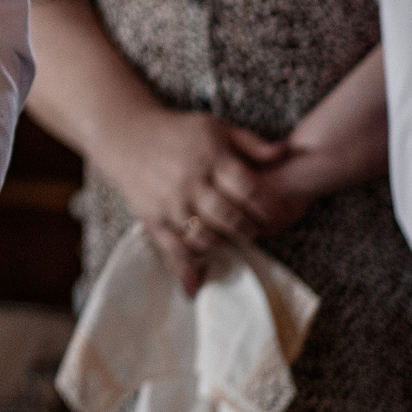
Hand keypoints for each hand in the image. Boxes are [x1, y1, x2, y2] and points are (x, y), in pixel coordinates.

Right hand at [105, 108, 286, 293]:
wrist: (126, 134)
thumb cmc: (178, 132)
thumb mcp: (216, 127)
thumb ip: (251, 144)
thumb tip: (285, 152)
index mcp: (210, 157)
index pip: (247, 189)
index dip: (265, 206)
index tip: (273, 214)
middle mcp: (190, 180)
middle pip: (228, 216)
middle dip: (247, 228)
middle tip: (254, 230)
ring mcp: (169, 201)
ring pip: (204, 234)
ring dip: (222, 243)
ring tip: (229, 240)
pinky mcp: (152, 216)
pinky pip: (171, 246)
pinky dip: (184, 267)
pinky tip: (196, 284)